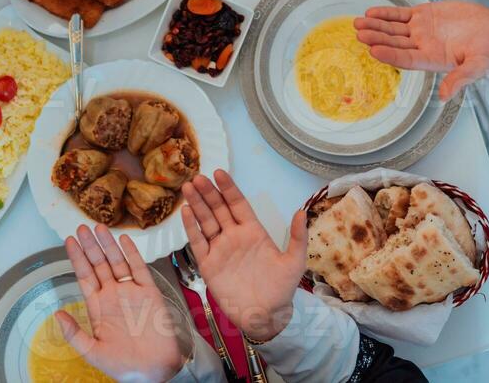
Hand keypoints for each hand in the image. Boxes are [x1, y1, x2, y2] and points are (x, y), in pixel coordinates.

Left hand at [56, 224, 183, 382]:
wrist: (155, 370)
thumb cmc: (125, 366)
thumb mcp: (93, 352)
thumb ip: (75, 334)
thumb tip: (56, 315)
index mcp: (98, 307)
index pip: (85, 276)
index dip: (77, 258)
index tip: (69, 241)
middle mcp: (113, 295)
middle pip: (98, 264)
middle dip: (90, 246)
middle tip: (81, 227)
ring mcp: (131, 292)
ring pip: (117, 262)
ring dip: (107, 245)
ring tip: (98, 227)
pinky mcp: (149, 292)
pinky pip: (139, 269)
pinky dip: (131, 254)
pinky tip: (123, 240)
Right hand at [181, 170, 307, 342]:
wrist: (265, 316)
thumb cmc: (281, 289)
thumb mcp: (294, 262)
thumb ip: (298, 237)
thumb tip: (302, 211)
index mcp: (253, 231)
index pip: (238, 204)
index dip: (228, 188)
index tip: (219, 172)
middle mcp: (234, 236)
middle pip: (218, 209)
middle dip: (208, 193)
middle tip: (198, 177)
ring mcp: (220, 249)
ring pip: (206, 222)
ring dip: (197, 205)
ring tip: (188, 187)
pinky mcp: (209, 265)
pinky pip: (198, 243)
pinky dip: (191, 228)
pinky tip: (186, 213)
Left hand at [355, 0, 488, 100]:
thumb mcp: (479, 66)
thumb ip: (461, 78)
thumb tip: (445, 97)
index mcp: (433, 60)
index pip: (406, 60)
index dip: (390, 55)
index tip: (374, 51)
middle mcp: (423, 46)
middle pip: (394, 44)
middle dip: (377, 38)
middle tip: (360, 34)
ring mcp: (421, 31)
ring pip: (393, 29)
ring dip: (376, 26)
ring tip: (358, 22)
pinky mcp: (423, 15)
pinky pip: (400, 15)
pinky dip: (386, 13)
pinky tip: (371, 13)